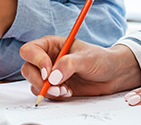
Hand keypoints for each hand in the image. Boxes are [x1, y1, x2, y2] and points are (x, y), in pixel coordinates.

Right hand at [20, 39, 140, 99]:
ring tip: (65, 91)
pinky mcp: (54, 87)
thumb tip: (53, 77)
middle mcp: (46, 58)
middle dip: (39, 81)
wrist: (112, 75)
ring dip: (47, 90)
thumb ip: (69, 64)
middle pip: (28, 69)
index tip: (48, 72)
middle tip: (55, 87)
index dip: (36, 61)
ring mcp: (49, 74)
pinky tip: (68, 92)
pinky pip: (44, 93)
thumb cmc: (100, 59)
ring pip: (33, 83)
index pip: (30, 50)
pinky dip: (53, 96)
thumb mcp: (86, 58)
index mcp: (50, 44)